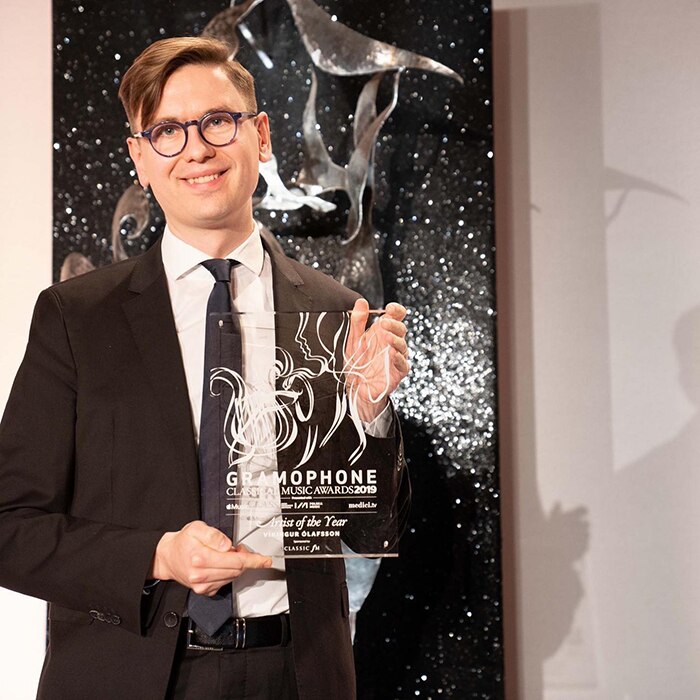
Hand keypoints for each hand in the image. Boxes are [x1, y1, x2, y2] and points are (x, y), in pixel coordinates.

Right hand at [150, 521, 271, 595]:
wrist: (168, 557)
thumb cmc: (183, 541)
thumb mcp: (197, 528)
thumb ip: (213, 535)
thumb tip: (227, 545)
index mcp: (201, 558)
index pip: (236, 561)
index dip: (254, 560)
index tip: (266, 560)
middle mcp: (201, 575)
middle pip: (236, 570)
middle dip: (243, 559)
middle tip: (238, 548)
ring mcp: (202, 585)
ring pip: (232, 577)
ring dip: (236, 566)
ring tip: (225, 555)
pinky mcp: (203, 591)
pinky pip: (225, 583)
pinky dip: (228, 574)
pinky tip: (221, 565)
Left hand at [344, 298, 409, 421]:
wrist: (356, 388)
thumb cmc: (357, 363)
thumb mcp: (353, 340)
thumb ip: (358, 322)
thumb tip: (361, 302)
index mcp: (383, 332)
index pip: (396, 316)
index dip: (396, 310)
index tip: (390, 308)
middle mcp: (392, 343)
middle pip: (401, 329)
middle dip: (394, 324)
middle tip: (383, 323)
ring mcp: (396, 357)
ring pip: (403, 345)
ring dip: (396, 340)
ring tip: (387, 337)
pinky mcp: (397, 372)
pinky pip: (403, 364)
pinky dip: (399, 359)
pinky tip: (393, 354)